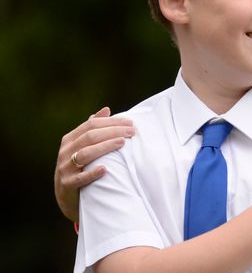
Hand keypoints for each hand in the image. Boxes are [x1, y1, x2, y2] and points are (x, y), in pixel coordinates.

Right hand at [54, 107, 134, 221]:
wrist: (67, 197)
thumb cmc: (79, 167)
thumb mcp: (83, 147)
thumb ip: (92, 129)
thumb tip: (106, 109)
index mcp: (70, 140)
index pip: (91, 125)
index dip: (111, 122)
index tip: (130, 122)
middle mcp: (65, 152)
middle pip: (90, 137)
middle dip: (113, 132)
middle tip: (132, 131)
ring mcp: (64, 169)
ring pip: (85, 154)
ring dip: (105, 147)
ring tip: (122, 143)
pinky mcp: (67, 185)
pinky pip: (79, 178)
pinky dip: (92, 173)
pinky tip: (105, 169)